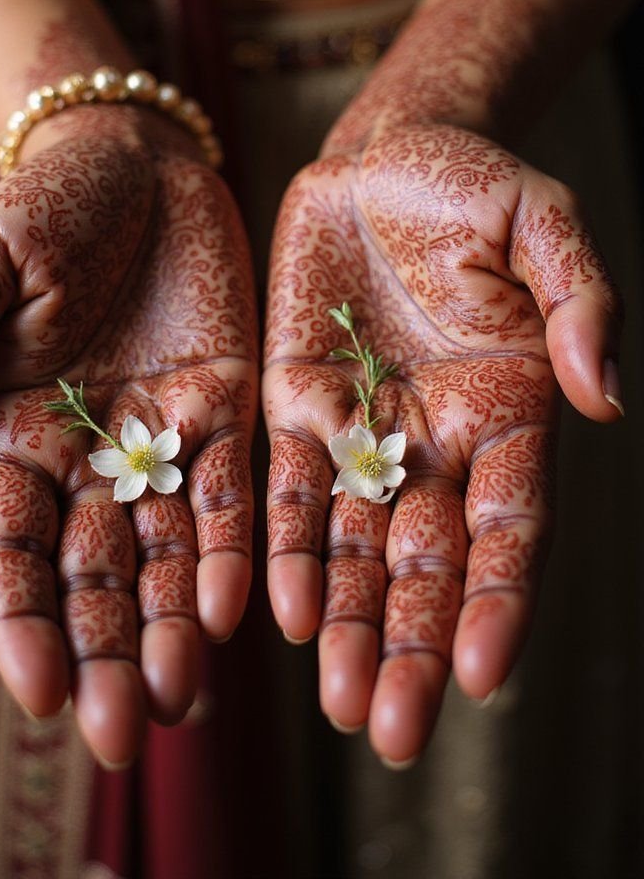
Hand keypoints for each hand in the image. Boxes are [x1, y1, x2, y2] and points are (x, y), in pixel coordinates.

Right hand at [0, 106, 256, 768]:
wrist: (132, 156)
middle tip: (118, 735)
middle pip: (91, 575)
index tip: (41, 693)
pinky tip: (231, 610)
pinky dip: (229, 551)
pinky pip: (231, 493)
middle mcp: (87, 456)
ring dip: (167, 628)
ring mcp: (161, 438)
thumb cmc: (40, 205)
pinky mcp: (227, 408)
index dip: (22, 623)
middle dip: (101, 654)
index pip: (14, 551)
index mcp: (12, 433)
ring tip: (179, 701)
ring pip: (164, 554)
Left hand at [264, 122, 619, 763]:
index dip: (498, 599)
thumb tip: (601, 401)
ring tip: (340, 704)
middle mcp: (440, 441)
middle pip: (429, 565)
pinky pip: (292, 492)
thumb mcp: (543, 222)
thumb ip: (579, 304)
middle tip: (394, 732)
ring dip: (349, 626)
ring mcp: (366, 430)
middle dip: (413, 646)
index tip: (481, 672)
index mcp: (511, 411)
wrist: (384, 154)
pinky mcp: (297, 404)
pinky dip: (290, 550)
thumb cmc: (477, 185)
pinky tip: (285, 611)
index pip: (509, 529)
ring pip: (359, 549)